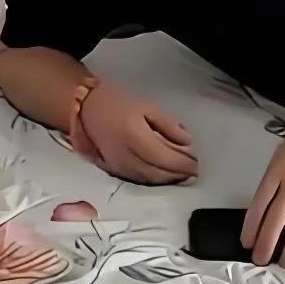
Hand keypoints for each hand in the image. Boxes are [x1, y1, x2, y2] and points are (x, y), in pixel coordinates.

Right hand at [76, 79, 196, 184]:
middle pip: (159, 173)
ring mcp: (119, 166)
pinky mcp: (114, 171)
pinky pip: (139, 181)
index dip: (183, 164)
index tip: (198, 164)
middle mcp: (126, 155)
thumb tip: (187, 141)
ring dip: (169, 180)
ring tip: (185, 175)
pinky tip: (166, 177)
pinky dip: (156, 181)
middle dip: (179, 174)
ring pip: (150, 180)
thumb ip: (168, 125)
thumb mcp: (147, 106)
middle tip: (196, 171)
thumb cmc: (118, 103)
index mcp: (135, 135)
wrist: (86, 110)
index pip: (164, 157)